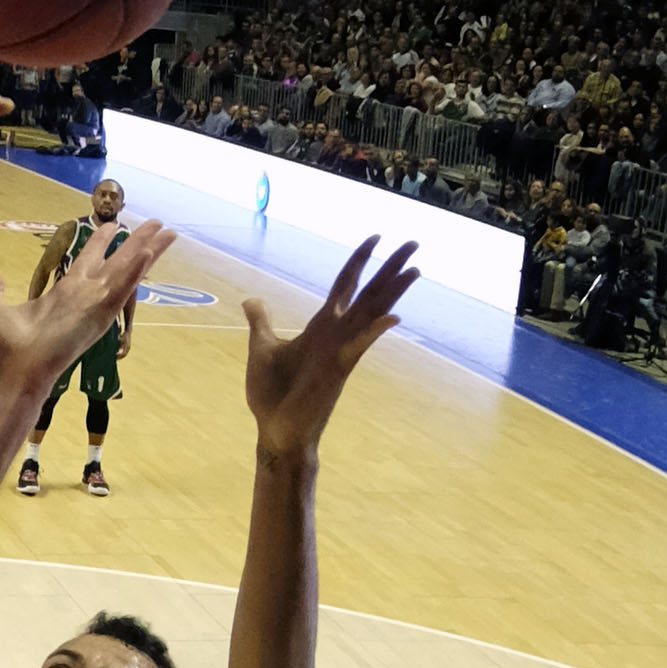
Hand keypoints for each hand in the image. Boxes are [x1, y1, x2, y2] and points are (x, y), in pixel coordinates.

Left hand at [0, 217, 175, 394]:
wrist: (10, 373)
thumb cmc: (3, 349)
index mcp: (63, 295)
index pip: (88, 262)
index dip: (100, 242)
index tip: (111, 225)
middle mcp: (84, 298)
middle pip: (116, 263)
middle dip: (136, 242)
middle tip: (156, 223)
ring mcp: (94, 307)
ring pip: (126, 272)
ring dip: (147, 251)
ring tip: (167, 232)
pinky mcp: (99, 316)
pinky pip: (120, 289)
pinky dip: (135, 272)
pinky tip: (148, 253)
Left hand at [242, 237, 420, 453]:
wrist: (273, 430)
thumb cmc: (271, 394)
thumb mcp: (261, 347)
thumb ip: (261, 322)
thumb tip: (251, 300)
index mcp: (321, 327)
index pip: (345, 285)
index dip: (359, 260)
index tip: (376, 237)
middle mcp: (337, 334)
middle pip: (369, 293)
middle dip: (390, 268)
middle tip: (414, 243)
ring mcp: (340, 351)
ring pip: (372, 314)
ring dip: (393, 292)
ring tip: (415, 269)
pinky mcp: (337, 371)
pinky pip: (359, 347)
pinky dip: (373, 333)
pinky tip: (392, 319)